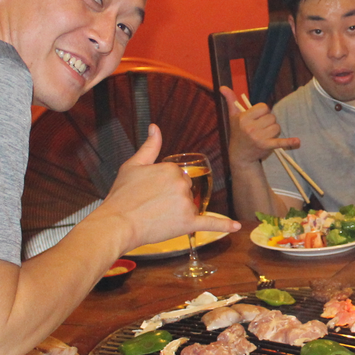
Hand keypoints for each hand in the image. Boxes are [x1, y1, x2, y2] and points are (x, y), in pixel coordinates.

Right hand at [91, 125, 238, 252]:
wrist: (117, 223)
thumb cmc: (122, 196)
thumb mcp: (133, 165)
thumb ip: (149, 146)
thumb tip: (155, 127)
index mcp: (171, 168)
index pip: (176, 176)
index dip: (162, 186)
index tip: (149, 192)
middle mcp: (182, 183)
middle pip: (185, 189)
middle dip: (172, 197)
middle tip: (150, 205)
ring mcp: (186, 203)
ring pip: (190, 205)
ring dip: (178, 211)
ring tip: (156, 216)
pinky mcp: (188, 222)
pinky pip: (210, 222)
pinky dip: (224, 225)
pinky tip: (236, 227)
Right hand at [219, 86, 299, 165]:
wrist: (240, 155)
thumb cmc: (238, 133)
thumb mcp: (233, 116)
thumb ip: (230, 100)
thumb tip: (222, 87)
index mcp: (244, 118)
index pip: (264, 107)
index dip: (263, 112)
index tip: (257, 118)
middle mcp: (250, 127)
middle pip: (272, 117)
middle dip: (268, 122)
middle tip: (260, 128)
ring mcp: (258, 138)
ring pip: (277, 127)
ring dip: (274, 131)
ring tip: (264, 135)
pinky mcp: (266, 146)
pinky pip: (280, 142)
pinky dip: (289, 142)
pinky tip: (297, 141)